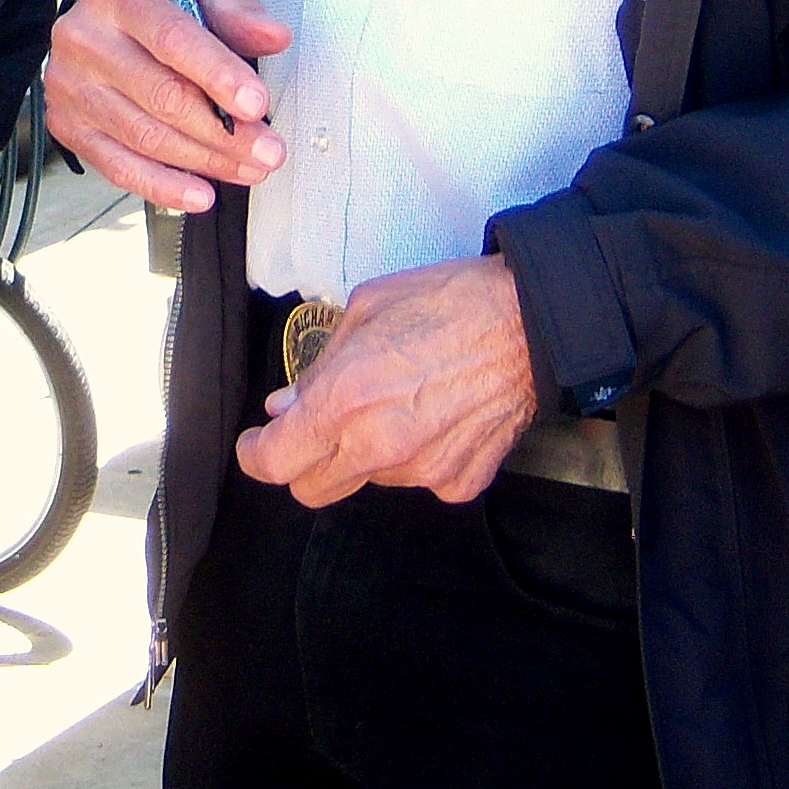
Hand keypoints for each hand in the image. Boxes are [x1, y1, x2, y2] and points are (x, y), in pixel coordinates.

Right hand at [43, 0, 288, 213]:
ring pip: (143, 136)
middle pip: (159, 94)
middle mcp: (81, 36)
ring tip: (249, 168)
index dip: (216, 73)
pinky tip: (200, 194)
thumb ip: (236, 5)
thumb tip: (272, 36)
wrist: (112, 15)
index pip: (170, 36)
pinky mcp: (66, 123)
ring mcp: (69, 83)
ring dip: (204, 161)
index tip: (257, 104)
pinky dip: (163, 186)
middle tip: (268, 151)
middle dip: (222, 131)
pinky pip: (117, 166)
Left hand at [236, 255, 537, 506]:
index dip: (257, 454)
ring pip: (368, 480)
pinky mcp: (459, 482)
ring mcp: (422, 471)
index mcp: (345, 400)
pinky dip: (416, 456)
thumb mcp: (364, 312)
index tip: (258, 442)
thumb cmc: (446, 301)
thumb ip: (318, 367)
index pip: (275, 462)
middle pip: (312, 488)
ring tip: (398, 400)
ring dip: (365, 453)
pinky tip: (436, 414)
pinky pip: (418, 479)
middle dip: (304, 461)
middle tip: (320, 423)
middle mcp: (378, 446)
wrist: (532, 322)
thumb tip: (286, 406)